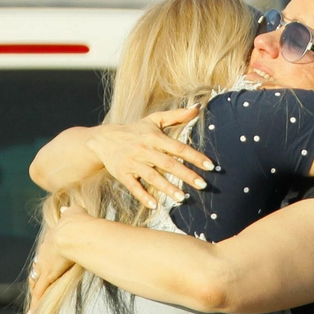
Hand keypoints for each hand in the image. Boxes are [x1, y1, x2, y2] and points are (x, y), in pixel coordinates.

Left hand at [28, 204, 90, 305]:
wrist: (73, 232)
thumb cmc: (77, 222)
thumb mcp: (74, 212)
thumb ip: (70, 211)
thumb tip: (67, 208)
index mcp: (52, 239)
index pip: (46, 252)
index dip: (45, 259)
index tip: (45, 264)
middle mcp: (44, 253)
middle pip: (37, 268)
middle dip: (36, 277)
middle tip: (35, 285)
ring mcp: (44, 266)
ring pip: (35, 283)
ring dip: (34, 294)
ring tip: (31, 306)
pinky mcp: (47, 276)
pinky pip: (39, 293)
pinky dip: (35, 304)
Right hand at [87, 106, 212, 209]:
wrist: (103, 139)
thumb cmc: (134, 130)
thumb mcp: (154, 120)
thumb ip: (177, 115)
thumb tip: (198, 107)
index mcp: (154, 137)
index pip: (178, 148)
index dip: (195, 156)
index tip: (210, 166)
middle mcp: (144, 150)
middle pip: (168, 164)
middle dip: (186, 175)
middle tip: (203, 185)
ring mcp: (133, 163)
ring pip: (152, 177)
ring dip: (167, 188)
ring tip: (182, 198)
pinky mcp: (123, 174)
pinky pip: (134, 187)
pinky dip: (143, 196)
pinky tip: (154, 205)